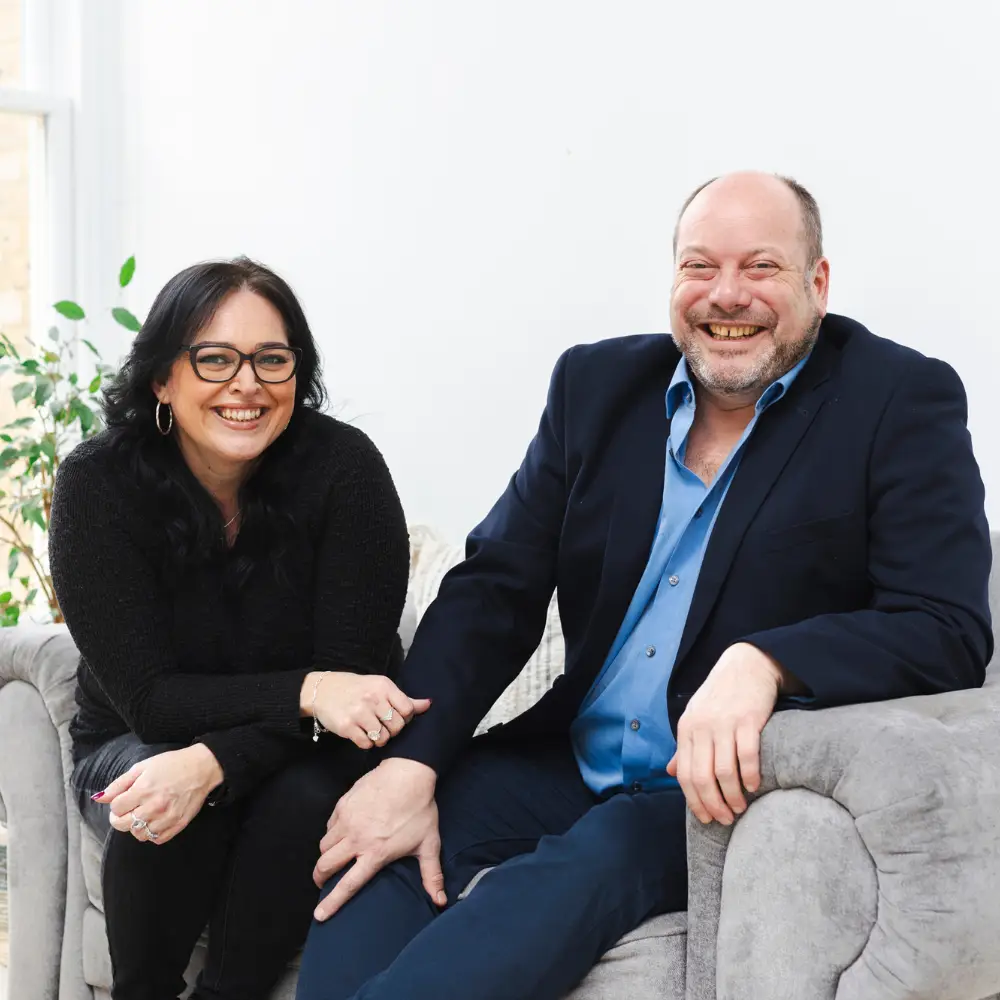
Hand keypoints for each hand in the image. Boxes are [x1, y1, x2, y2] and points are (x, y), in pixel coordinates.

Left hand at [94, 744, 222, 844]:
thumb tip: (99, 798)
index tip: (124, 800)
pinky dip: (152, 833)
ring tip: (143, 815)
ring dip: (137, 827)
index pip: (116, 809)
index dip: (117, 804)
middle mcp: (153, 807)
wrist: (202, 768)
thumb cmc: (172, 764)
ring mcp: (167, 818)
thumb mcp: (143, 767)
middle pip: (123, 825)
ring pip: (139, 835)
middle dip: (120, 819)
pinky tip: (155, 821)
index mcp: (143, 790)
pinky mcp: (178, 824)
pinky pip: (157, 840)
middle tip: (127, 811)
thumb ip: (119, 784)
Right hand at [301, 672, 430, 749]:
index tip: (396, 716)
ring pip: (382, 738)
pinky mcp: (347, 726)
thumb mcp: (380, 687)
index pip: (408, 710)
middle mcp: (372, 698)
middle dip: (392, 730)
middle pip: (397, 726)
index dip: (405, 718)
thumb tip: (429, 704)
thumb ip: (403, 699)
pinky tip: (361, 733)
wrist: (323, 690)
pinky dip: (366, 743)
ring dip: (379, 738)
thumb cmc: (357, 689)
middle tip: (383, 725)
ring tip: (372, 730)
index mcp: (384, 686)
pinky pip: (366, 744)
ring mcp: (359, 713)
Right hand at [312, 758, 442, 921]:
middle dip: (320, 878)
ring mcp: (347, 821)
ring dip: (326, 855)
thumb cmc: (419, 809)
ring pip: (324, 846)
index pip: (348, 884)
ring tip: (333, 857)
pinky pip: (329, 825)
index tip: (319, 915)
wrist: (408, 772)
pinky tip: (341, 833)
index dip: (332, 902)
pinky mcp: (342, 805)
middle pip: (326, 865)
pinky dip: (331, 833)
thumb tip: (440, 901)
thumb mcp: (428, 843)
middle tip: (322, 882)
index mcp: (375, 853)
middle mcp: (356, 839)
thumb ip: (431, 874)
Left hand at [666, 643, 784, 825]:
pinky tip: (753, 786)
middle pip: (702, 777)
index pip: (684, 775)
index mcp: (686, 729)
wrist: (746, 665)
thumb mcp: (695, 717)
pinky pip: (747, 756)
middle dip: (713, 804)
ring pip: (724, 771)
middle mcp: (702, 727)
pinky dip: (750, 776)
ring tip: (740, 807)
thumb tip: (671, 773)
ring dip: (733, 796)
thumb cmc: (720, 696)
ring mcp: (724, 723)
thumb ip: (685, 747)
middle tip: (725, 819)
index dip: (694, 801)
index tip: (706, 819)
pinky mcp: (748, 720)